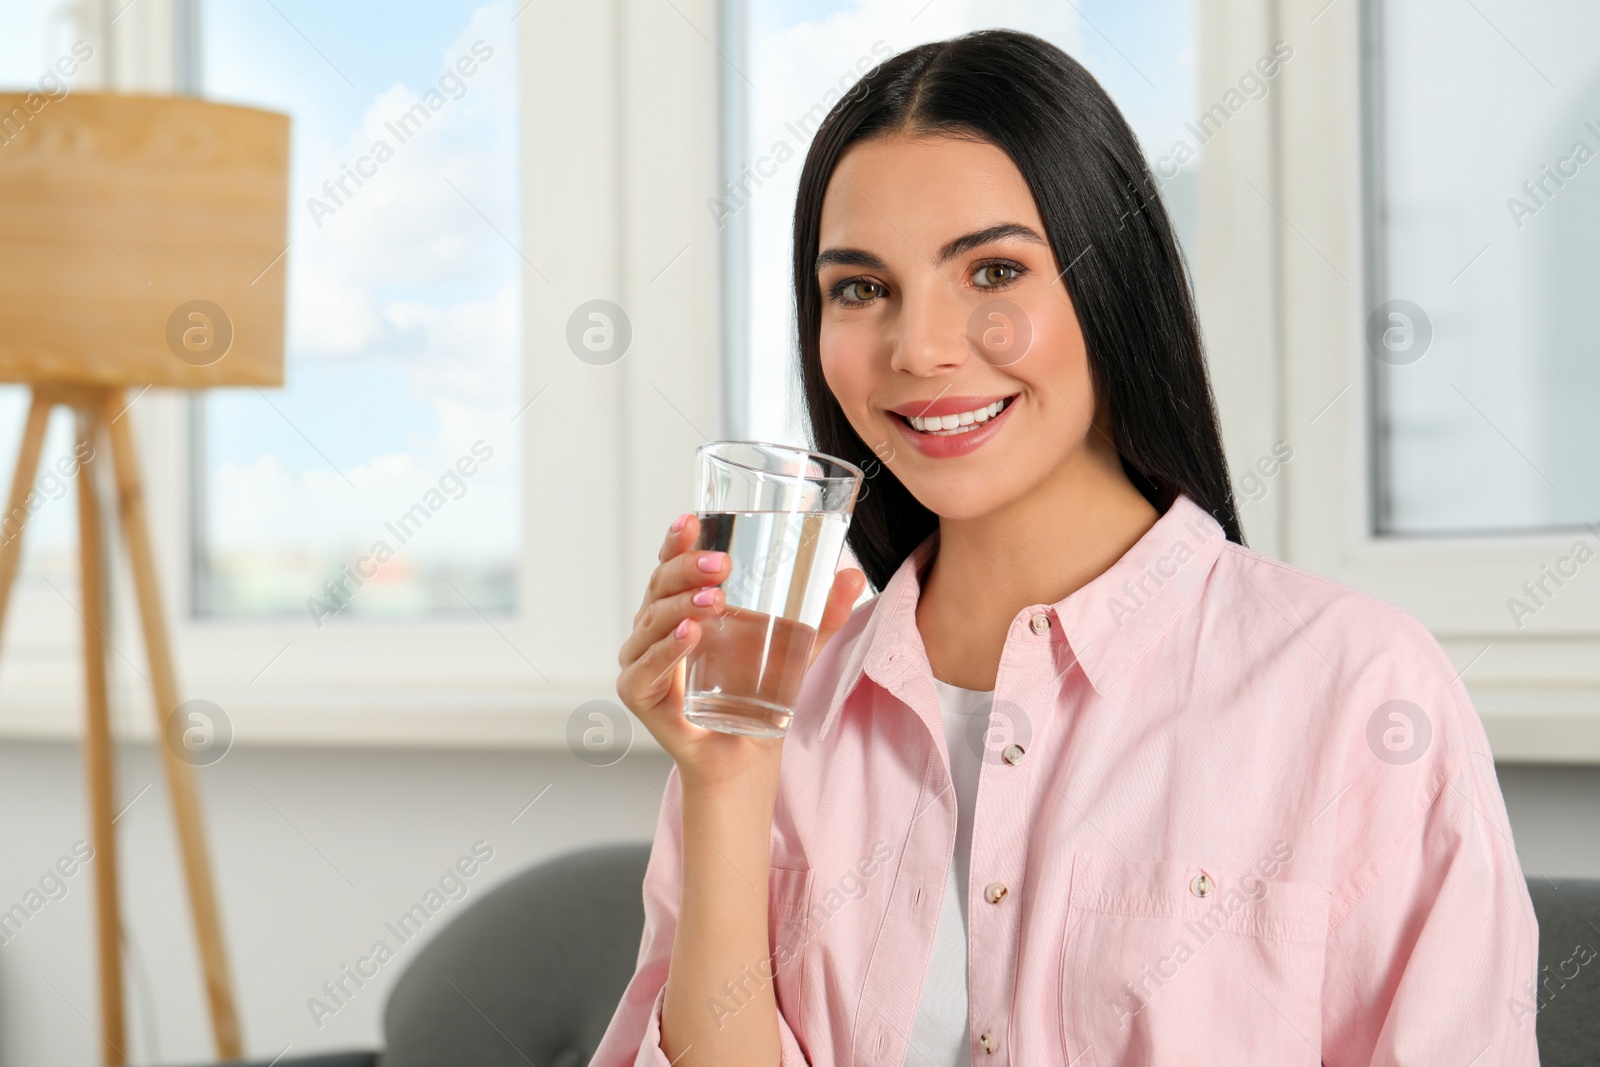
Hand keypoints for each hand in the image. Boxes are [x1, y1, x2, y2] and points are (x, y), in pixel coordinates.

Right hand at [615, 512, 867, 791]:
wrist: (743, 751)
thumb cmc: (756, 690)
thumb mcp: (796, 647)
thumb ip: (822, 615)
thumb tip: (853, 576)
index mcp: (681, 602)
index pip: (672, 562)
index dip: (678, 539)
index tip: (694, 519)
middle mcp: (654, 624)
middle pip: (660, 584)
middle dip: (688, 568)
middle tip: (723, 565)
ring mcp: (640, 658)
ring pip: (652, 620)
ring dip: (681, 605)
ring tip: (714, 601)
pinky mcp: (637, 693)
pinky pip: (645, 666)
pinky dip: (666, 649)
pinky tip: (688, 635)